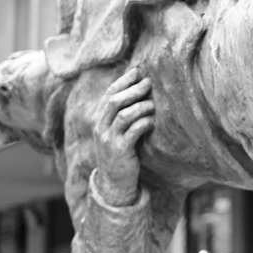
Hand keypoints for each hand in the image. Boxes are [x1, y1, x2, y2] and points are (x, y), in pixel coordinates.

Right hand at [93, 68, 154, 206]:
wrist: (114, 181)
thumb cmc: (121, 151)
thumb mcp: (117, 131)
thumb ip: (123, 113)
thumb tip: (141, 89)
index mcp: (100, 120)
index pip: (109, 94)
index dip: (123, 81)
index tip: (137, 71)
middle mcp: (101, 128)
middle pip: (115, 101)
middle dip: (133, 89)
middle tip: (148, 82)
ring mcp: (109, 139)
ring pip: (123, 115)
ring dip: (140, 106)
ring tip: (152, 105)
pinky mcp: (120, 150)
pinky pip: (132, 132)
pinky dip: (144, 123)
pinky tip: (152, 121)